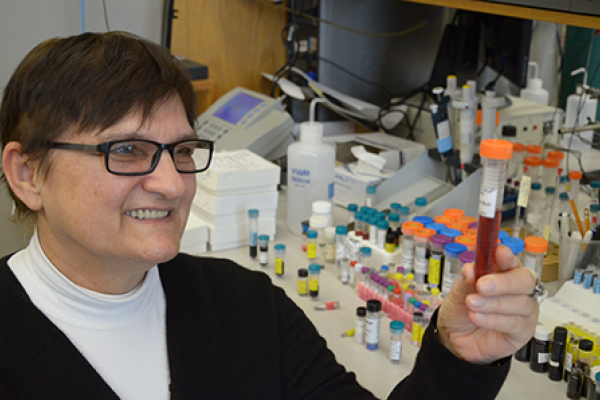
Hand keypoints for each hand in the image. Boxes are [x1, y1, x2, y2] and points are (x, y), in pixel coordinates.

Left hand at [437, 245, 538, 363]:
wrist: (454, 337)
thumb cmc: (462, 309)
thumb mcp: (458, 292)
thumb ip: (467, 280)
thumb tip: (470, 269)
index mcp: (505, 274)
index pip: (513, 261)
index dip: (508, 257)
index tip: (499, 253)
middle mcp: (518, 291)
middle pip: (525, 281)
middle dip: (503, 282)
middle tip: (482, 285)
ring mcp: (523, 312)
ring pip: (519, 303)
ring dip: (492, 303)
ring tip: (472, 304)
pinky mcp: (522, 332)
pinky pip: (513, 324)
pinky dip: (492, 320)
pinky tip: (477, 317)